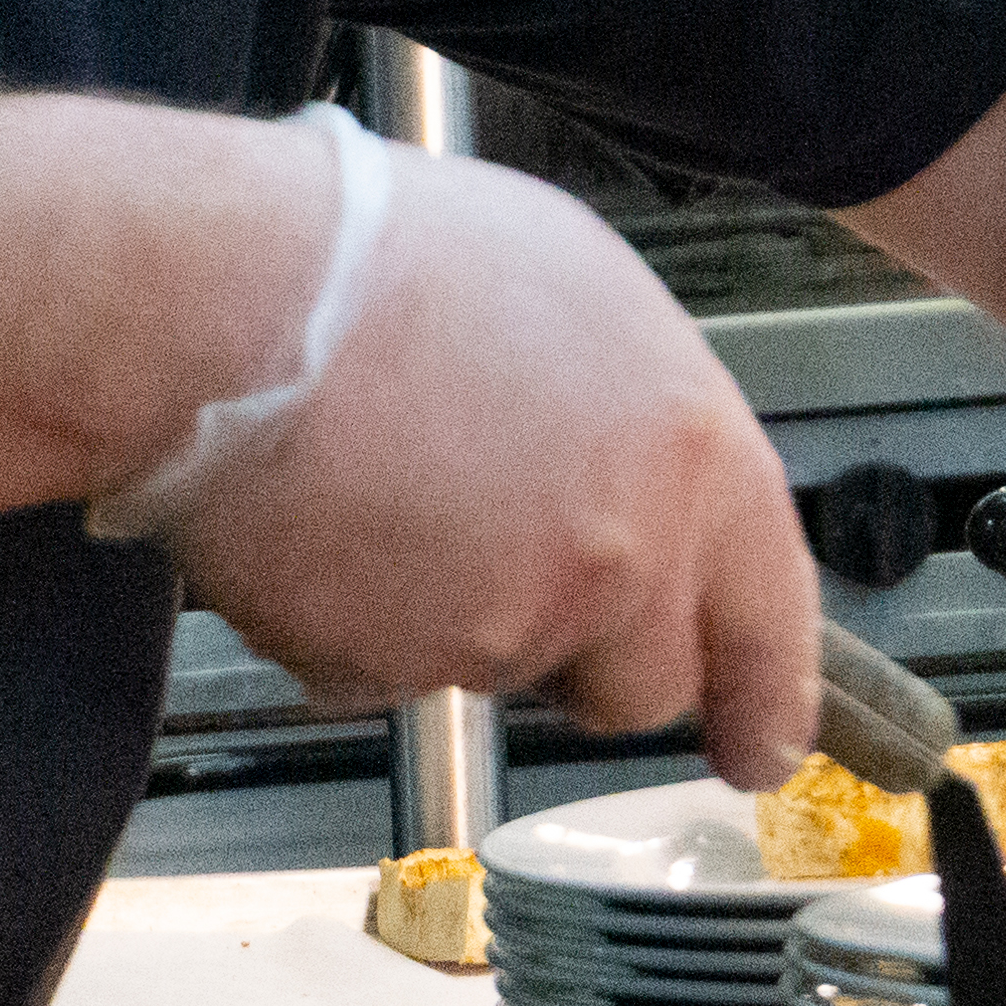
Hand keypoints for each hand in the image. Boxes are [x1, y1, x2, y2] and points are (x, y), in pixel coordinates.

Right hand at [156, 139, 818, 784]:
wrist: (236, 302)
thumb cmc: (390, 260)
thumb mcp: (584, 293)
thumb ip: (645, 421)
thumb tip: (648, 471)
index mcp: (689, 453)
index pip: (769, 616)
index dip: (767, 695)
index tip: (764, 745)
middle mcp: (621, 556)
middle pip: (639, 682)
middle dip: (588, 650)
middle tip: (504, 550)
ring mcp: (507, 626)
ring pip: (502, 668)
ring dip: (459, 614)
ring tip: (392, 482)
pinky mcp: (394, 671)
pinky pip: (387, 675)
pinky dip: (360, 622)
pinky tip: (332, 520)